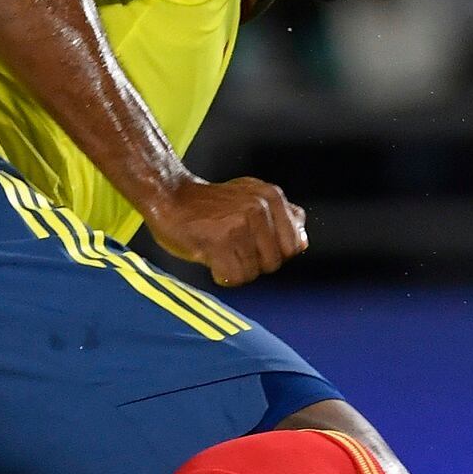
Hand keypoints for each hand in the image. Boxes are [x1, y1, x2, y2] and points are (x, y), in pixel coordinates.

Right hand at [146, 175, 307, 286]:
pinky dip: (221, 275)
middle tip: (231, 246)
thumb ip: (282, 216)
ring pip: (253, 273)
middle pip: (274, 264)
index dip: (273, 253)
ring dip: (234, 269)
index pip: (294, 247)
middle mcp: (259, 208)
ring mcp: (239, 225)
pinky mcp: (219, 241)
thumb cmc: (209, 203)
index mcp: (272, 197)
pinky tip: (210, 258)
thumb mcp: (251, 197)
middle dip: (253, 263)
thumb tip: (303, 240)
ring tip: (219, 250)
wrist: (169, 196)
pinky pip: (233, 277)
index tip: (251, 243)